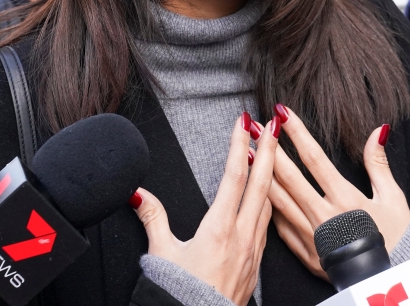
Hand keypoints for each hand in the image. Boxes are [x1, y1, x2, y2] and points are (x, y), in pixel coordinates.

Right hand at [132, 113, 276, 305]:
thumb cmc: (180, 295)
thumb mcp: (161, 254)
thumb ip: (153, 218)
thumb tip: (138, 194)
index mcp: (218, 229)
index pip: (234, 176)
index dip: (239, 144)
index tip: (243, 122)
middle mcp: (241, 237)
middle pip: (261, 183)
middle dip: (268, 149)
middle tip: (272, 125)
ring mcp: (253, 251)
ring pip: (268, 203)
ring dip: (270, 175)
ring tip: (270, 154)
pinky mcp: (256, 264)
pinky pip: (267, 225)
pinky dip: (268, 203)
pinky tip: (265, 198)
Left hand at [267, 106, 409, 279]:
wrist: (390, 282)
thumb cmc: (395, 237)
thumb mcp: (393, 198)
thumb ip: (378, 163)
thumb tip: (379, 130)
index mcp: (346, 199)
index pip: (314, 159)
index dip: (297, 133)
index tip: (282, 113)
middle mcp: (324, 216)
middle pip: (289, 177)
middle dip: (268, 148)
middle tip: (252, 126)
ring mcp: (312, 237)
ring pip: (279, 201)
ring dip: (260, 175)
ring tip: (245, 153)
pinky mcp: (306, 255)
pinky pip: (281, 228)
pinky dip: (268, 207)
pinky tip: (255, 193)